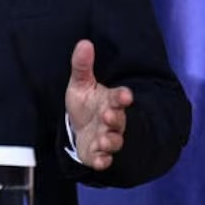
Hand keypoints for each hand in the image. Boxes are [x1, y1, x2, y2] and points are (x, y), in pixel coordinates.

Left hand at [64, 39, 133, 170]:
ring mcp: (106, 137)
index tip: (126, 95)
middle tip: (109, 115)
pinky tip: (100, 161)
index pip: (120, 97)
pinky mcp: (98, 153)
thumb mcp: (80, 83)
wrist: (79, 127)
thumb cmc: (85, 103)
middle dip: (115, 118)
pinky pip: (103, 159)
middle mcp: (112, 120)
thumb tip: (84, 43)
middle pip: (119, 120)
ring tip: (104, 139)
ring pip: (114, 140)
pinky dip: (103, 161)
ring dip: (111, 141)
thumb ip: (82, 65)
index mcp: (110, 101)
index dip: (123, 96)